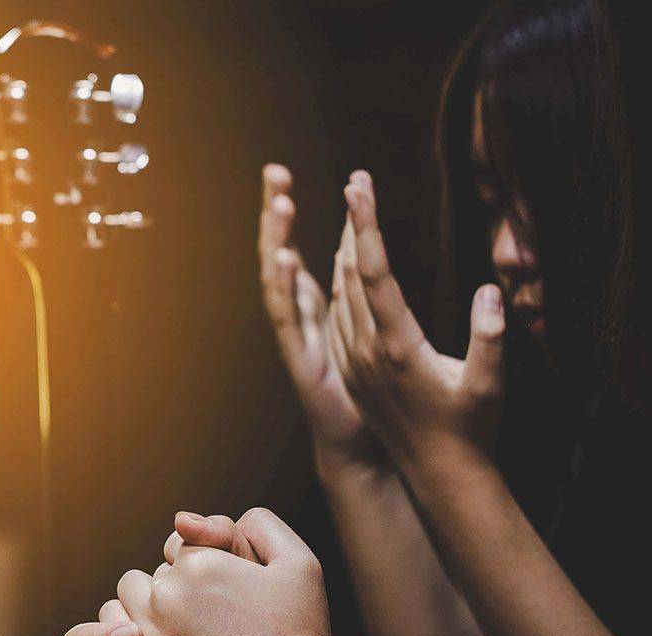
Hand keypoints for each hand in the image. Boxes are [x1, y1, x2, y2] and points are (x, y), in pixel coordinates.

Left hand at [142, 509, 333, 635]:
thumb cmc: (302, 630)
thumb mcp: (298, 563)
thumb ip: (259, 525)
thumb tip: (190, 520)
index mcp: (196, 565)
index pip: (179, 541)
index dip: (203, 556)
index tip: (228, 580)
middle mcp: (164, 597)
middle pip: (148, 575)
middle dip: (172, 583)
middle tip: (209, 609)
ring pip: (125, 609)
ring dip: (145, 611)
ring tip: (183, 630)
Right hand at [259, 164, 380, 470]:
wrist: (363, 448)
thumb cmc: (376, 395)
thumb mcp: (375, 333)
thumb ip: (370, 297)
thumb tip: (367, 259)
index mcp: (322, 309)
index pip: (311, 250)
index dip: (302, 216)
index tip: (296, 176)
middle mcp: (303, 317)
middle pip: (281, 254)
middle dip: (275, 214)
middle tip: (274, 171)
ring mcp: (298, 338)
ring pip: (280, 280)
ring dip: (277, 240)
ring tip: (280, 202)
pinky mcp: (301, 361)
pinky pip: (288, 319)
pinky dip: (283, 287)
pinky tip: (284, 257)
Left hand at [329, 171, 504, 467]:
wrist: (439, 474)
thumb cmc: (471, 427)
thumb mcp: (489, 383)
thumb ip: (490, 337)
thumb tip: (490, 290)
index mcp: (397, 347)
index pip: (375, 274)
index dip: (365, 227)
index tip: (357, 187)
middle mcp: (366, 352)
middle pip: (350, 276)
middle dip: (354, 226)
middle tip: (357, 183)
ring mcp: (353, 363)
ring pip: (339, 296)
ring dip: (345, 253)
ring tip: (354, 215)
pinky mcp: (350, 373)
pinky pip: (337, 319)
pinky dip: (339, 286)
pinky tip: (345, 268)